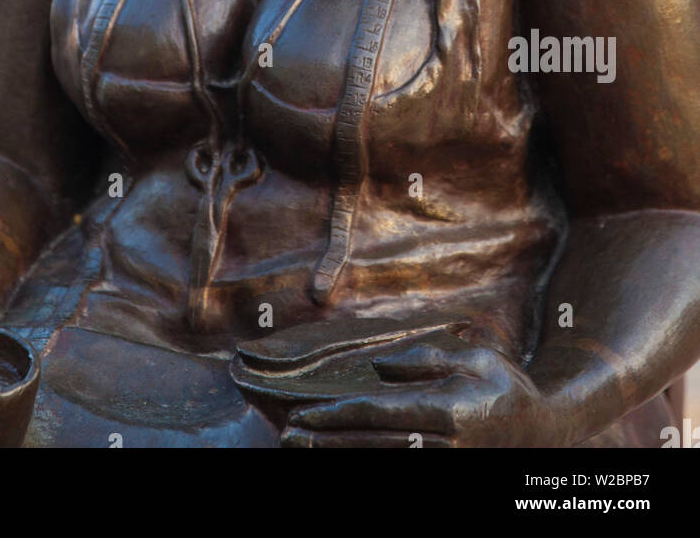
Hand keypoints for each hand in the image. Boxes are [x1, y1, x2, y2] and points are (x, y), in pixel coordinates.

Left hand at [280, 327, 553, 447]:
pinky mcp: (444, 476)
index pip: (379, 413)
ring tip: (301, 448)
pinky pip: (397, 471)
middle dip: (326, 440)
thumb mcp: (476, 357)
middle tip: (289, 435)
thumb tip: (378, 370)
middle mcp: (442, 446)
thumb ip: (426, 359)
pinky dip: (364, 463)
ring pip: (379, 462)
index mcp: (447, 411)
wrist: (545, 434)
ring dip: (338, 456)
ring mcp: (444, 467)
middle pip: (371, 444)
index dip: (338, 415)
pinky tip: (338, 456)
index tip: (304, 413)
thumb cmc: (507, 388)